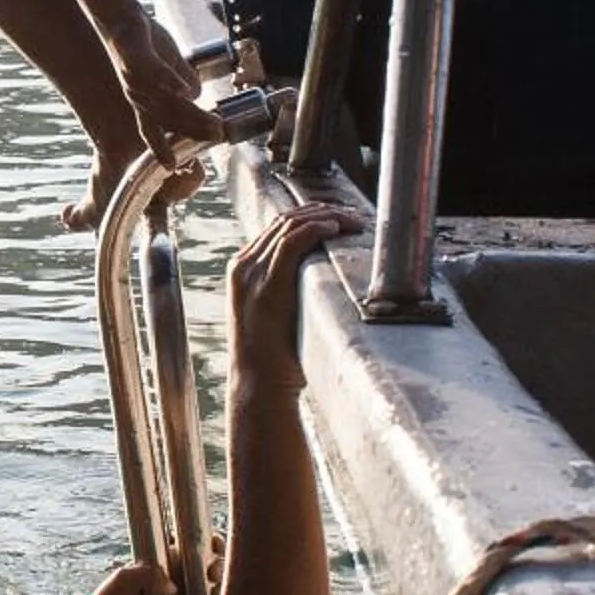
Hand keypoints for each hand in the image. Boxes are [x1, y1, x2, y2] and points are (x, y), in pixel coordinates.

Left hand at [107, 15, 221, 168]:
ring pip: (166, 100)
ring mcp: (135, 77)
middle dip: (193, 129)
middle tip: (217, 136)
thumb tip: (195, 96)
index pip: (151, 130)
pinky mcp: (136, 56)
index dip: (161, 149)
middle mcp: (137, 94)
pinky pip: (154, 71)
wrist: (119, 16)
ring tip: (211, 121)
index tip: (174, 168)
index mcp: (142, 99)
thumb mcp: (167, 66)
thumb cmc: (144, 42)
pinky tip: (185, 90)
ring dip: (189, 112)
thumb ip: (181, 82)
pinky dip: (170, 81)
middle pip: (168, 117)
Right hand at [226, 203, 363, 388]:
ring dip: (326, 216)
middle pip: (284, 219)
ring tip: (352, 221)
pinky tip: (335, 229)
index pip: (277, 226)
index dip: (311, 215)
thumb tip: (321, 285)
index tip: (339, 218)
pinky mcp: (267, 285)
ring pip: (290, 224)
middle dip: (322, 211)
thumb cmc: (274, 359)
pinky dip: (315, 228)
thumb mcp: (275, 316)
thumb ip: (287, 294)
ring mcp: (252, 274)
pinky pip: (291, 241)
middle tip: (352, 216)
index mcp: (242, 270)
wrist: (257, 384)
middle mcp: (243, 267)